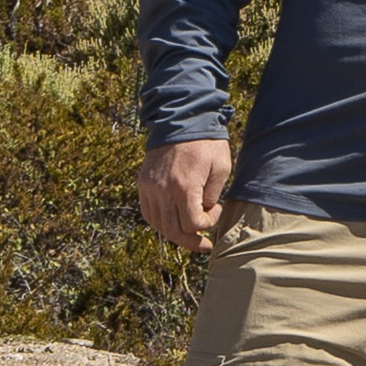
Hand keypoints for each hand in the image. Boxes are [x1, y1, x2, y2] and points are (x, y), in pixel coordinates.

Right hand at [140, 137, 232, 254]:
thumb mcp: (221, 167)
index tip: (216, 209)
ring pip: (159, 225)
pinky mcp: (144, 184)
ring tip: (189, 235)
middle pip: (173, 231)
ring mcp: (150, 188)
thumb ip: (212, 195)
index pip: (192, 224)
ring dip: (175, 234)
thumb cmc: (206, 143)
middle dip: (191, 241)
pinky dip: (160, 223)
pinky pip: (148, 213)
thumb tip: (204, 212)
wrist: (181, 120)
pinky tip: (173, 223)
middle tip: (205, 244)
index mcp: (185, 187)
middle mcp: (163, 190)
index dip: (207, 224)